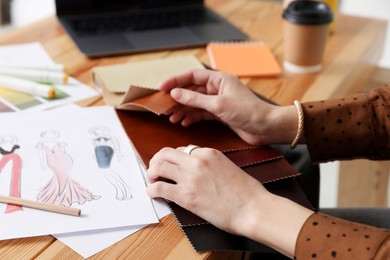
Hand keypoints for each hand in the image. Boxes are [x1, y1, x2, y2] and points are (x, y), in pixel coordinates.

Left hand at [146, 145, 312, 256]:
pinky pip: (159, 188)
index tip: (171, 166)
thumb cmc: (245, 191)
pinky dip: (152, 190)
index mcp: (209, 153)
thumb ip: (210, 164)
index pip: (182, 149)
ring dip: (151, 173)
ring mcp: (190, 178)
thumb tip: (195, 169)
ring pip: (159, 167)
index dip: (174, 158)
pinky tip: (153, 193)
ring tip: (152, 180)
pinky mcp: (186, 196)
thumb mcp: (227, 166)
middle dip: (156, 161)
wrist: (252, 208)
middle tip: (155, 170)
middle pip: (166, 153)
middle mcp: (197, 161)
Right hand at [159, 69, 296, 144]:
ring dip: (184, 110)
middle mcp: (218, 88)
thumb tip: (175, 93)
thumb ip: (195, 99)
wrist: (265, 128)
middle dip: (178, 99)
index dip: (175, 81)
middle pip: (192, 90)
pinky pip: (202, 113)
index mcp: (219, 79)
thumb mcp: (217, 104)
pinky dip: (193, 117)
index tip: (161, 88)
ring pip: (196, 103)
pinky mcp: (221, 113)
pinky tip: (184, 122)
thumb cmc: (247, 111)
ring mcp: (219, 101)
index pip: (192, 76)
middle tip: (164, 107)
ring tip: (172, 118)